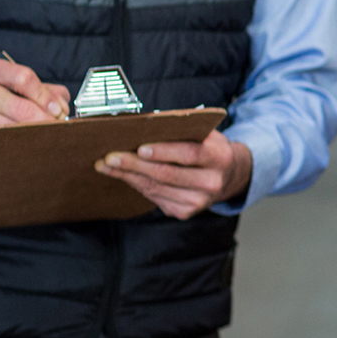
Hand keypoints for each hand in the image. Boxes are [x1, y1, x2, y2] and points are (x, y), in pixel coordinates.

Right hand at [0, 57, 70, 169]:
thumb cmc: (0, 103)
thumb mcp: (20, 88)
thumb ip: (48, 92)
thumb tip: (62, 109)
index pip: (24, 77)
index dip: (45, 97)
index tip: (58, 111)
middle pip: (23, 107)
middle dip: (46, 121)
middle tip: (56, 129)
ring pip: (16, 128)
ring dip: (36, 135)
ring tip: (44, 137)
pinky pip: (5, 142)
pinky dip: (21, 146)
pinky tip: (26, 146)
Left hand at [94, 130, 252, 218]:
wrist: (228, 176)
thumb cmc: (210, 149)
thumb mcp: (207, 135)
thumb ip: (184, 130)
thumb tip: (146, 125)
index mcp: (220, 157)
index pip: (189, 154)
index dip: (163, 151)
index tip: (140, 147)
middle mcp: (212, 182)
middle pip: (167, 174)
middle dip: (135, 164)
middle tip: (111, 156)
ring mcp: (198, 201)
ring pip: (156, 187)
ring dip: (128, 175)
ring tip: (108, 165)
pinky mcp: (185, 212)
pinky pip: (154, 198)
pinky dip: (136, 184)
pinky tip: (124, 175)